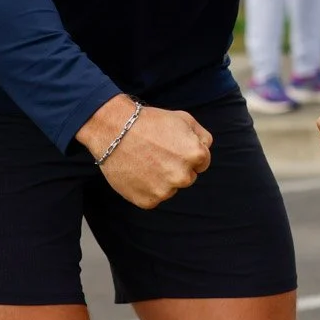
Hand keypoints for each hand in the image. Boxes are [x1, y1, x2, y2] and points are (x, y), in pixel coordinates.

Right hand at [80, 98, 211, 208]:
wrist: (114, 130)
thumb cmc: (149, 121)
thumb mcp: (183, 118)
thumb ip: (202, 136)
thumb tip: (206, 149)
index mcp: (196, 155)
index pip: (202, 163)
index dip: (186, 153)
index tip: (171, 147)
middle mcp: (183, 176)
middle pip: (187, 177)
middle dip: (176, 168)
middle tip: (157, 154)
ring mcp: (165, 191)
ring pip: (169, 189)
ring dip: (161, 180)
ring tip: (144, 162)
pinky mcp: (147, 201)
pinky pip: (152, 198)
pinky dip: (146, 188)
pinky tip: (137, 172)